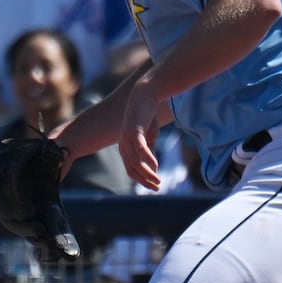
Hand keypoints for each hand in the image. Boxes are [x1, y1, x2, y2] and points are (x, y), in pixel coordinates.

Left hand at [119, 75, 161, 190]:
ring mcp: (127, 137)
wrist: (146, 95)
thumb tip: (153, 168)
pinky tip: (156, 166)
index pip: (131, 170)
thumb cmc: (147, 116)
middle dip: (144, 180)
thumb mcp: (149, 137)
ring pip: (135, 162)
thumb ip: (149, 152)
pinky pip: (140, 149)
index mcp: (125, 148)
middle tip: (157, 186)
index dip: (142, 180)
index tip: (155, 187)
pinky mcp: (134, 130)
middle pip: (132, 169)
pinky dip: (147, 159)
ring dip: (147, 173)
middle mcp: (123, 145)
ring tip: (158, 180)